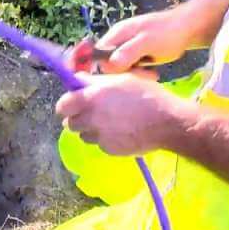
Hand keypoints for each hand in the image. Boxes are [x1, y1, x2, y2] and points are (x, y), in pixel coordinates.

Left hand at [55, 72, 197, 155]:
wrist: (166, 122)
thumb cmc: (145, 95)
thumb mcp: (120, 79)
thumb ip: (95, 81)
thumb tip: (77, 80)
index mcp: (90, 98)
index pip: (62, 106)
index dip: (67, 104)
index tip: (74, 103)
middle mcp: (91, 118)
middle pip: (70, 123)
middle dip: (78, 118)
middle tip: (93, 112)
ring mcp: (99, 136)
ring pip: (84, 135)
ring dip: (91, 129)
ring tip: (109, 122)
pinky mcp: (109, 149)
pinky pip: (99, 144)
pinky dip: (105, 139)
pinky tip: (120, 131)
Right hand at [83, 10, 195, 73]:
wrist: (189, 27)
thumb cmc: (168, 31)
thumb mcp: (148, 41)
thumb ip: (128, 52)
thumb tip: (108, 65)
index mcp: (116, 35)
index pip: (94, 53)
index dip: (92, 65)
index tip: (98, 76)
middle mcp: (117, 42)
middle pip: (107, 65)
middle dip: (121, 73)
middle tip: (142, 74)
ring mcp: (127, 50)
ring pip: (119, 70)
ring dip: (133, 75)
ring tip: (151, 74)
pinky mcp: (136, 57)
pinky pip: (130, 71)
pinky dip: (139, 74)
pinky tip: (153, 74)